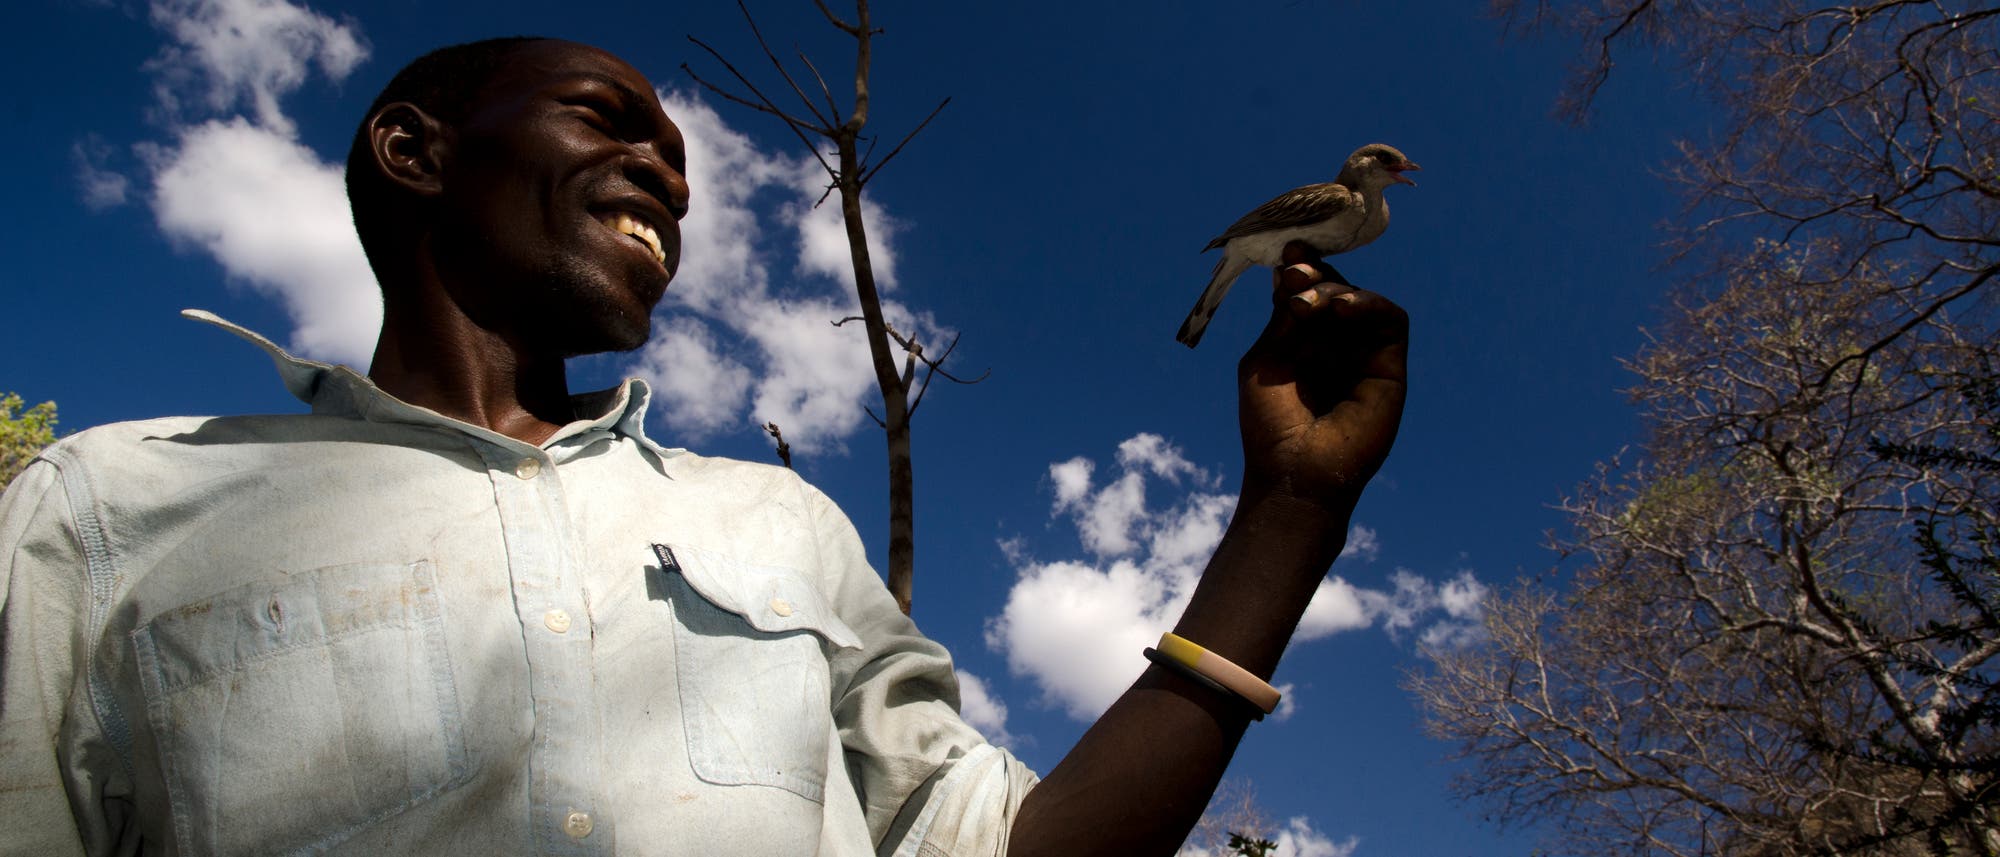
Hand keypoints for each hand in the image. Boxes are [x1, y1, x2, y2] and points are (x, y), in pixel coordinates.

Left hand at [1236, 240, 1408, 513]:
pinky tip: (1342, 306)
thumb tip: (1290, 267)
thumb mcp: (1267, 359)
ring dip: (1336, 288)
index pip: (1307, 290)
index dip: (1300, 268)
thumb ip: (1284, 316)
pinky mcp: (1390, 367)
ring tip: (1309, 301)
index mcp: (1303, 340)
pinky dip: (1369, 304)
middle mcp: (1336, 343)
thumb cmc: (1271, 424)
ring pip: (1362, 300)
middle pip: (1335, 288)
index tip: (1286, 251)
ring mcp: (1364, 354)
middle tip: (1295, 270)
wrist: (1294, 472)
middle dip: (1315, 274)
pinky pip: (1391, 320)